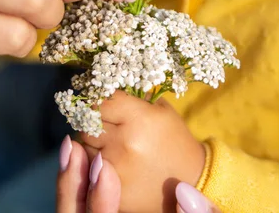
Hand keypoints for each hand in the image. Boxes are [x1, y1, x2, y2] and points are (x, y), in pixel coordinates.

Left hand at [78, 92, 206, 212]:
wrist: (192, 179)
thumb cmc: (173, 138)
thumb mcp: (159, 109)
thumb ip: (130, 96)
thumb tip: (101, 86)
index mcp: (138, 119)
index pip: (99, 102)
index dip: (100, 102)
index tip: (105, 105)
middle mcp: (124, 143)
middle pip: (87, 124)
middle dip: (94, 122)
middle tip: (110, 126)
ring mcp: (117, 170)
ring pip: (85, 146)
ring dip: (94, 144)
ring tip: (115, 146)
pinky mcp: (113, 192)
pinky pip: (90, 170)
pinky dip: (97, 166)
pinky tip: (116, 164)